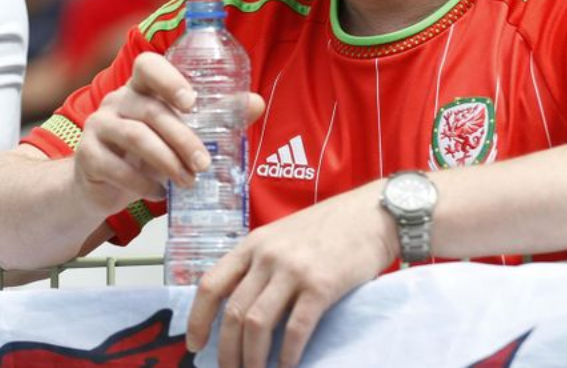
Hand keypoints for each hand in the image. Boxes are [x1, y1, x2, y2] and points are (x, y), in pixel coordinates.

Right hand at [71, 52, 264, 218]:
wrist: (102, 183)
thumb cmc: (147, 151)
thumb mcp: (178, 132)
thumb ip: (215, 116)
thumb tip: (255, 103)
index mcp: (140, 87)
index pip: (147, 66)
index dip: (169, 79)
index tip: (191, 102)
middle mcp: (117, 100)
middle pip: (151, 111)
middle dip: (182, 138)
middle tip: (204, 163)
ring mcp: (98, 125)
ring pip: (136, 137)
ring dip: (167, 162)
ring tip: (187, 182)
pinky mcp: (87, 155)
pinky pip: (116, 167)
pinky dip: (142, 184)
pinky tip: (159, 193)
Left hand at [187, 183, 397, 367]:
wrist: (371, 214)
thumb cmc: (328, 228)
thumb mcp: (282, 237)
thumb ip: (260, 265)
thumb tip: (240, 309)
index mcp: (252, 244)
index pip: (212, 284)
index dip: (198, 319)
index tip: (195, 345)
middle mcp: (267, 256)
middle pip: (234, 312)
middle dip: (227, 351)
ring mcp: (293, 270)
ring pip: (258, 324)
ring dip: (253, 358)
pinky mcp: (322, 285)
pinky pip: (296, 328)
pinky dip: (288, 354)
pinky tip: (286, 367)